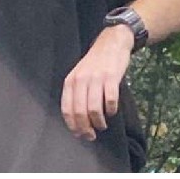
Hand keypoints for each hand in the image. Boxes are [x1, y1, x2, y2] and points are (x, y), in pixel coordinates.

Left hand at [61, 24, 133, 140]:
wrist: (111, 42)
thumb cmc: (95, 63)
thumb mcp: (79, 76)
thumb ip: (76, 94)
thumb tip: (77, 120)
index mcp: (70, 81)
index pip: (67, 109)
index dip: (73, 126)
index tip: (80, 135)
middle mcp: (81, 80)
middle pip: (80, 112)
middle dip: (86, 128)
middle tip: (92, 135)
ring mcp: (96, 78)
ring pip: (94, 109)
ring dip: (99, 122)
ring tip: (102, 124)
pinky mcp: (111, 77)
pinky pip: (110, 100)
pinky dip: (111, 110)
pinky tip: (112, 111)